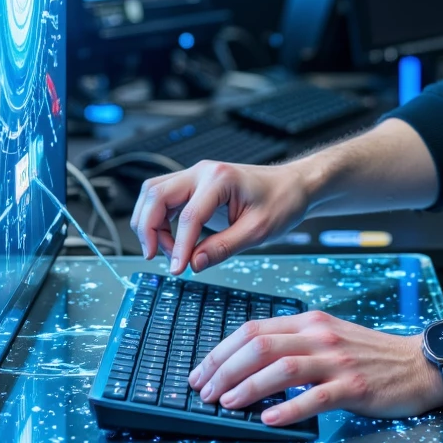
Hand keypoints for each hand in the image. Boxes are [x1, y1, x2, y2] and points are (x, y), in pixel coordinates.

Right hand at [129, 159, 310, 274]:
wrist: (293, 185)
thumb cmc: (282, 201)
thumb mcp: (258, 231)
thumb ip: (223, 248)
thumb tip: (193, 264)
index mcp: (220, 179)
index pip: (189, 216)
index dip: (179, 247)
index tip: (178, 270)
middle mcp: (202, 171)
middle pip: (156, 195)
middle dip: (149, 229)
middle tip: (158, 257)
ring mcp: (196, 175)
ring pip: (153, 193)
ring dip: (149, 222)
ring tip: (166, 251)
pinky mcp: (194, 185)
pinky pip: (163, 198)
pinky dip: (157, 219)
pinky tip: (170, 241)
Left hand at [188, 310, 442, 427]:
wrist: (418, 365)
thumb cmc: (370, 357)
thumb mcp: (328, 339)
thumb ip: (293, 346)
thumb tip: (248, 367)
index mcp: (310, 322)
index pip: (254, 329)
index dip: (222, 351)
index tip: (202, 372)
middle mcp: (320, 335)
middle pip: (261, 345)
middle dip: (225, 369)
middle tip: (205, 391)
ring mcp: (338, 360)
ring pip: (283, 367)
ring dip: (249, 386)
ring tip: (227, 402)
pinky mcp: (354, 386)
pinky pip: (316, 397)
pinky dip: (289, 408)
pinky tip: (269, 419)